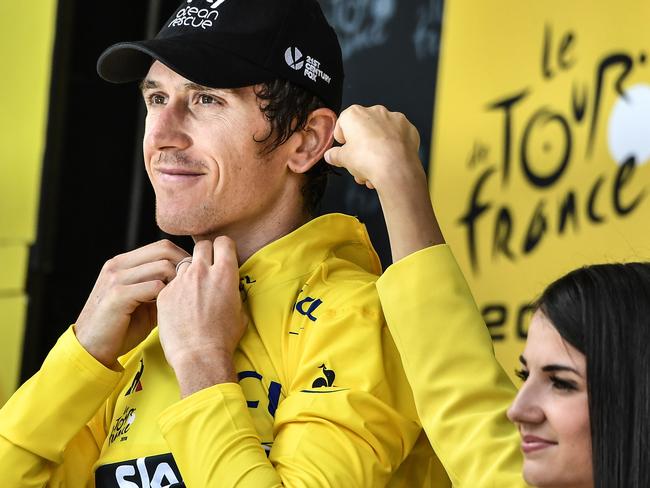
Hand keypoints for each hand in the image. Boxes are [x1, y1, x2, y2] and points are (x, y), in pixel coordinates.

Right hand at [75, 240, 189, 367]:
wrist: (92, 349)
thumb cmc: (121, 327)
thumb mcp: (143, 301)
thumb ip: (160, 286)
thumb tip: (188, 278)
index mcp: (122, 263)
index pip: (161, 246)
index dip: (182, 257)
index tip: (194, 274)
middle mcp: (117, 265)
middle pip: (164, 250)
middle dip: (184, 265)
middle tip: (193, 284)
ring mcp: (116, 278)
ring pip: (162, 266)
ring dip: (177, 281)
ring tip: (180, 298)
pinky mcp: (117, 295)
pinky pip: (154, 286)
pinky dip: (166, 295)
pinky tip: (168, 308)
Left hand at [156, 237, 247, 396]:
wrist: (199, 356)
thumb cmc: (224, 337)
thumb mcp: (240, 311)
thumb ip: (234, 292)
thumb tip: (231, 287)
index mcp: (225, 273)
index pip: (223, 242)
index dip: (223, 248)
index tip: (222, 256)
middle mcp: (202, 272)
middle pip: (202, 245)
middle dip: (205, 253)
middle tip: (206, 268)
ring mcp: (181, 281)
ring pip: (184, 264)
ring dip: (190, 271)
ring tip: (192, 291)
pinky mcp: (165, 293)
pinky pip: (171, 282)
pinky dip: (176, 289)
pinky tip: (180, 306)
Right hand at [324, 104, 423, 192]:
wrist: (396, 169)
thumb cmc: (369, 159)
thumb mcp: (344, 160)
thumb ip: (335, 155)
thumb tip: (330, 156)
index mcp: (355, 114)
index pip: (343, 123)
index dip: (342, 139)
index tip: (344, 149)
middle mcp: (375, 112)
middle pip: (364, 130)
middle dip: (362, 147)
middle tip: (360, 163)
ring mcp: (394, 119)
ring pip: (382, 135)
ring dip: (377, 150)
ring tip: (375, 170)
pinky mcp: (409, 129)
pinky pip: (397, 138)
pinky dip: (393, 149)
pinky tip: (390, 163)